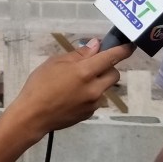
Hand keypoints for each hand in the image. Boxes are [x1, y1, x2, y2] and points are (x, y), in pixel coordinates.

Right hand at [10, 39, 133, 135]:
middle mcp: (94, 88)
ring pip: (104, 88)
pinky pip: (96, 99)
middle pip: (114, 74)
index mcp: (85, 72)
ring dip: (97, 82)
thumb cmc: (39, 85)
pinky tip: (72, 97)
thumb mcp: (55, 63)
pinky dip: (90, 94)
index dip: (123, 50)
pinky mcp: (89, 114)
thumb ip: (78, 54)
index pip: (111, 58)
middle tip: (91, 66)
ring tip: (76, 84)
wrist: (32, 116)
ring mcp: (93, 103)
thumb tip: (95, 46)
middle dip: (108, 67)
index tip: (130, 45)